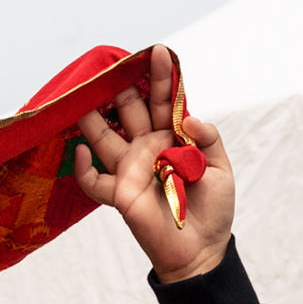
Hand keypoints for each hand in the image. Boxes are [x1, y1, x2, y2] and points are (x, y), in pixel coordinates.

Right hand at [73, 45, 234, 283]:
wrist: (201, 250)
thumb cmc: (212, 212)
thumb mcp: (221, 169)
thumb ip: (209, 138)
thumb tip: (188, 118)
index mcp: (172, 139)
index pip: (163, 104)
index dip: (159, 79)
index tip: (158, 53)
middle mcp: (147, 149)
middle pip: (130, 112)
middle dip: (121, 89)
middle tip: (114, 69)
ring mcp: (131, 170)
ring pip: (105, 138)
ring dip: (92, 118)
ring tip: (81, 98)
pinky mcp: (120, 194)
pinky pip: (94, 181)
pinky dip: (84, 168)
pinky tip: (83, 152)